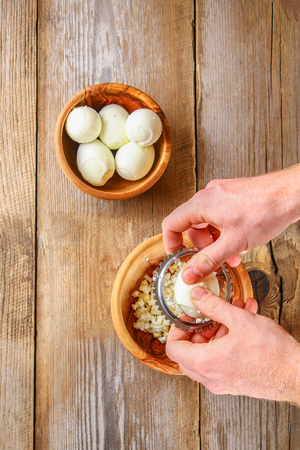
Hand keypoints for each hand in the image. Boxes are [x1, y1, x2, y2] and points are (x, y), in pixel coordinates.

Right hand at [162, 167, 299, 283]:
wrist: (291, 194)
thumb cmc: (266, 211)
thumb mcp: (233, 243)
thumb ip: (208, 260)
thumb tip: (189, 274)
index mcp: (202, 203)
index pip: (171, 223)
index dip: (171, 243)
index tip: (177, 258)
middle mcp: (208, 195)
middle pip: (190, 226)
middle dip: (201, 247)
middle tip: (212, 261)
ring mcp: (221, 194)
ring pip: (207, 223)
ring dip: (215, 241)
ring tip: (232, 254)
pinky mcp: (232, 196)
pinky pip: (219, 217)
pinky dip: (225, 232)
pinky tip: (239, 242)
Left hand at [166, 287, 299, 402]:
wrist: (297, 375)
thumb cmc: (272, 353)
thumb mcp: (240, 320)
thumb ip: (213, 306)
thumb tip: (197, 296)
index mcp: (206, 363)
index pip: (173, 348)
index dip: (177, 329)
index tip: (187, 317)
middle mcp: (211, 377)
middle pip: (188, 352)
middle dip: (198, 329)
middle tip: (209, 316)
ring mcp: (223, 382)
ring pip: (207, 355)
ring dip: (217, 332)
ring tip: (234, 313)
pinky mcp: (235, 382)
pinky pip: (221, 361)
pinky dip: (226, 342)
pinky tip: (244, 323)